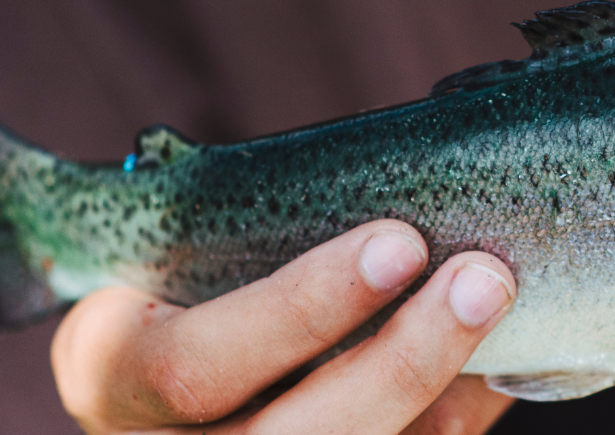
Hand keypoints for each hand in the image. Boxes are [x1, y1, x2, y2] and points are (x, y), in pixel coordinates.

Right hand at [50, 220, 518, 433]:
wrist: (165, 388)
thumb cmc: (179, 293)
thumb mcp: (176, 264)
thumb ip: (257, 242)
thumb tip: (421, 202)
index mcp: (110, 374)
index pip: (196, 365)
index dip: (303, 311)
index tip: (398, 243)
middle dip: (400, 363)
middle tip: (483, 280)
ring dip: (445, 396)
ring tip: (504, 316)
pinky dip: (454, 417)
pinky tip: (496, 364)